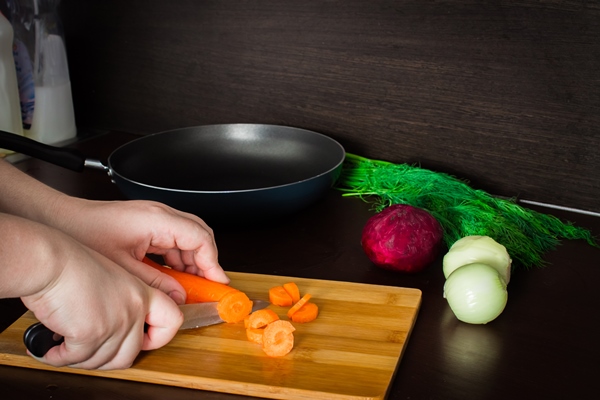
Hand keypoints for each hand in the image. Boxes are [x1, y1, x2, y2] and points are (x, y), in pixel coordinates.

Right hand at [19, 227, 182, 369]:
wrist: (50, 262)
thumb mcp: (113, 278)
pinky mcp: (90, 334)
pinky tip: (52, 348)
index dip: (159, 337)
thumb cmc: (72, 266)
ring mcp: (115, 323)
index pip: (172, 321)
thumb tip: (122, 331)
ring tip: (66, 347)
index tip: (144, 340)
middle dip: (108, 359)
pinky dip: (60, 357)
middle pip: (131, 354)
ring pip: (103, 361)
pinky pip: (76, 359)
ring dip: (82, 358)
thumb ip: (125, 303)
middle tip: (91, 350)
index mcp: (142, 294)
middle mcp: (133, 310)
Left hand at [53, 199, 228, 303]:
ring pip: (188, 237)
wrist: (59, 220)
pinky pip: (173, 239)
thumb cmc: (83, 234)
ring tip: (189, 285)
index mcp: (157, 220)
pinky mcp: (147, 222)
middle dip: (206, 261)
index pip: (200, 238)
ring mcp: (154, 217)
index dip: (212, 262)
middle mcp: (160, 214)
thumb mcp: (124, 267)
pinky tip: (172, 276)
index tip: (216, 282)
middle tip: (207, 285)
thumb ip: (156, 283)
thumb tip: (178, 296)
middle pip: (199, 235)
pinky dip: (178, 258)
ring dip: (192, 261)